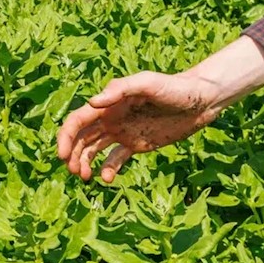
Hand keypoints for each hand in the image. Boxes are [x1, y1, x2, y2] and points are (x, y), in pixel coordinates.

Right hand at [55, 71, 233, 183]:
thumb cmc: (174, 87)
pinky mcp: (137, 144)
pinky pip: (116, 159)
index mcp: (109, 104)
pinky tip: (107, 179)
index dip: (66, 137)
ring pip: (94, 150)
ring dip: (85, 163)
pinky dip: (108, 170)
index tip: (63, 156)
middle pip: (82, 138)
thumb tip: (91, 103)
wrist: (200, 100)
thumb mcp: (148, 83)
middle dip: (72, 154)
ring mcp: (123, 132)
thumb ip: (120, 90)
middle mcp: (111, 118)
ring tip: (85, 178)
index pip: (78, 121)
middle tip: (73, 172)